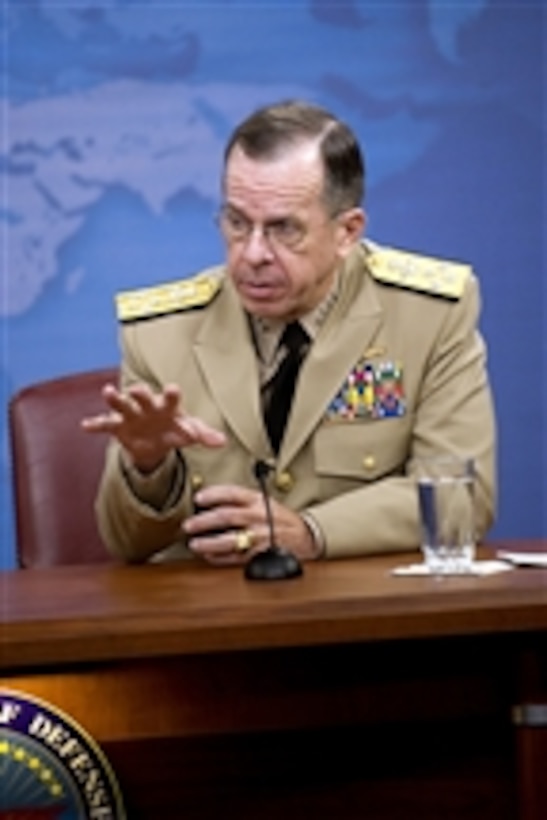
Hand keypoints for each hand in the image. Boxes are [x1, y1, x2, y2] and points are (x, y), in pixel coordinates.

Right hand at [81, 382, 225, 471]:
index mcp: (168, 406)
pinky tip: (85, 425)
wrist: (156, 442)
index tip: (173, 390)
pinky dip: (96, 424)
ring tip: (107, 391)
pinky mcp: (118, 426)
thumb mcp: (190, 433)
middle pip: (144, 397)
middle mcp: (148, 406)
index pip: (171, 398)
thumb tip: (222, 441)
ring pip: (122, 404)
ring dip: (115, 399)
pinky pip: (105, 424)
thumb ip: (204, 435)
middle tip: (137, 389)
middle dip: (140, 393)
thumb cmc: (175, 429)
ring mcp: (131, 415)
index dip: (172, 395)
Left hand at [182, 484, 317, 565]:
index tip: (198, 497)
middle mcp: (259, 517)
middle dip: (204, 521)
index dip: (213, 494)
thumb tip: (210, 502)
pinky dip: (220, 558)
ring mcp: (260, 537)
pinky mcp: (261, 555)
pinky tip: (209, 556)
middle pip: (227, 516)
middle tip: (189, 525)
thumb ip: (242, 501)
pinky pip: (236, 557)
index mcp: (259, 501)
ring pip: (230, 540)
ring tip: (194, 544)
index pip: (233, 493)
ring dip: (209, 542)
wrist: (306, 537)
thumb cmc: (280, 519)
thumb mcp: (265, 502)